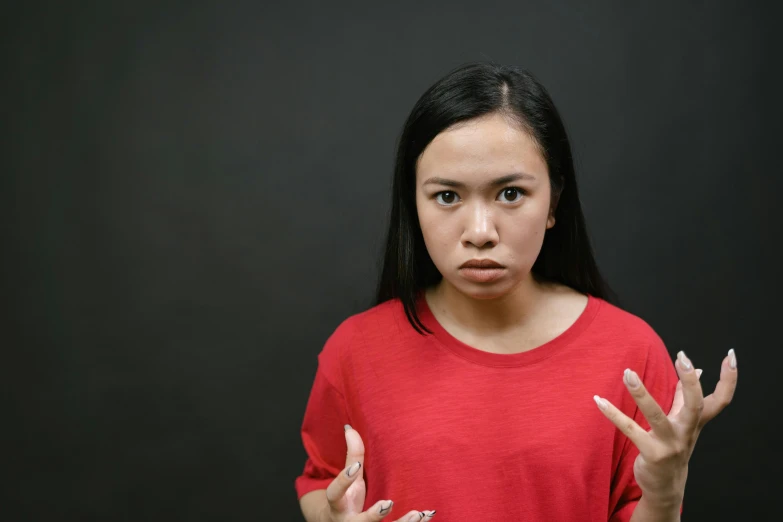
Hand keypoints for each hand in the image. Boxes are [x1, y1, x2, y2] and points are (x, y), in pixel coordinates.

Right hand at [322, 425, 435, 521]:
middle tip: (388, 504)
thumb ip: (352, 457)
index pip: (336, 493)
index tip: (356, 466)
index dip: (344, 480)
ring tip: (416, 513)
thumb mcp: (350, 480)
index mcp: (339, 505)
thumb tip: (349, 428)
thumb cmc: (348, 499)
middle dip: (373, 516)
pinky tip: (427, 515)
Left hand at [594, 349, 737, 503]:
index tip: (730, 355)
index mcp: (696, 422)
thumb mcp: (683, 423)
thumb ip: (686, 397)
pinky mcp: (651, 453)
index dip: (729, 379)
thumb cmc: (673, 447)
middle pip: (696, 406)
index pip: (721, 399)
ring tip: (627, 373)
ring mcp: (670, 444)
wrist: (666, 487)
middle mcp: (687, 432)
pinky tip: (598, 400)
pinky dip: (613, 414)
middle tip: (682, 358)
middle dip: (691, 382)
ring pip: (657, 415)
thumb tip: (698, 370)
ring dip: (641, 393)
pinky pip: (630, 430)